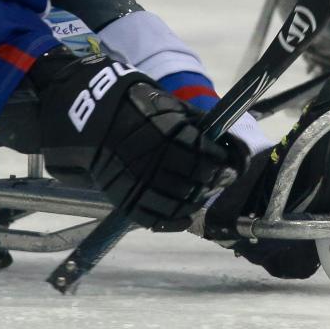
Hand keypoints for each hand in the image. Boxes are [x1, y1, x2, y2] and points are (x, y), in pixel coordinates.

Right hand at [25, 48, 245, 230]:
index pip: (209, 157)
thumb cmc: (142, 111)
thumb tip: (231, 144)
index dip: (227, 164)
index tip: (233, 165)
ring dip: (198, 200)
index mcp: (170, 134)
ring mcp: (139, 182)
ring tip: (203, 193)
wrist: (96, 122)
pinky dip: (175, 220)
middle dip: (215, 181)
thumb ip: (200, 126)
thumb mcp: (172, 108)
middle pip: (198, 181)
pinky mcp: (126, 199)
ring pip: (180, 201)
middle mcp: (155, 160)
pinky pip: (156, 218)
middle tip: (221, 179)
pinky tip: (186, 214)